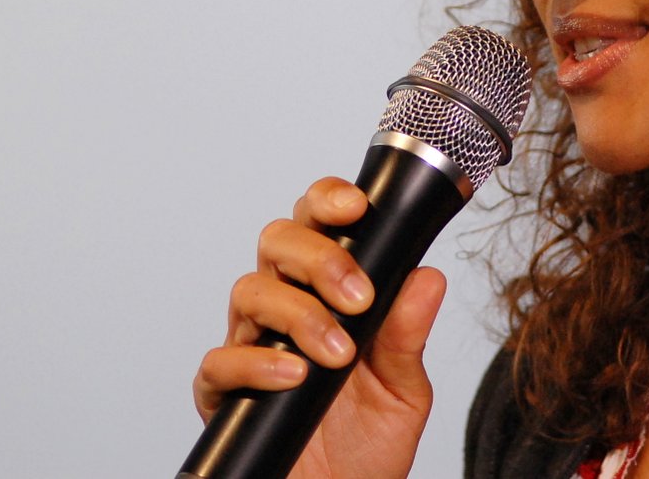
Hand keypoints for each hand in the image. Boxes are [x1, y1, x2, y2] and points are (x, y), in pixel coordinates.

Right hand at [192, 177, 446, 478]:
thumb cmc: (368, 447)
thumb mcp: (403, 390)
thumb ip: (408, 334)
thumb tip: (427, 276)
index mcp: (326, 292)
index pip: (316, 224)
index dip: (327, 201)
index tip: (356, 207)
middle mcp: (284, 309)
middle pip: (277, 241)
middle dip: (318, 258)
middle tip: (357, 297)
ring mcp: (250, 346)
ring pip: (249, 290)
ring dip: (298, 314)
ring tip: (336, 353)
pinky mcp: (224, 393)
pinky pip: (221, 359)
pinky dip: (257, 362)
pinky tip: (295, 376)